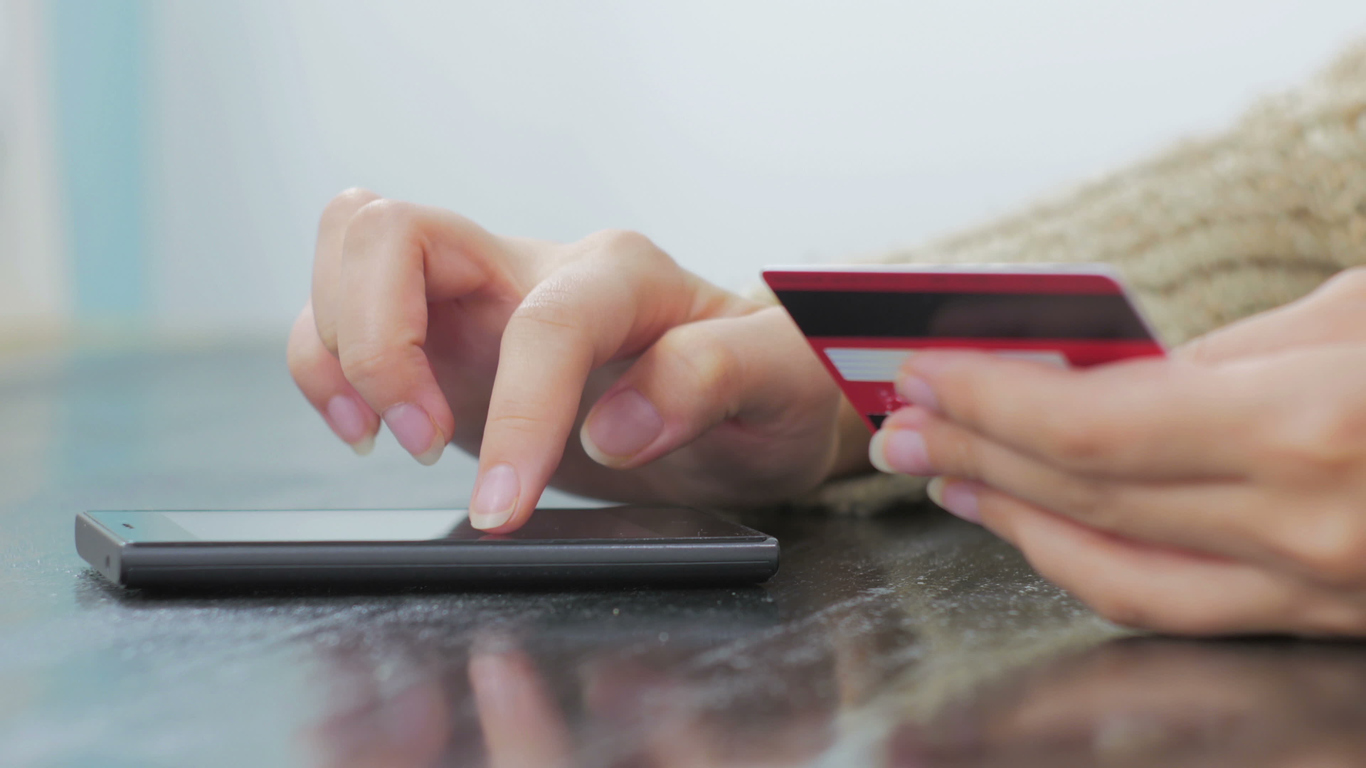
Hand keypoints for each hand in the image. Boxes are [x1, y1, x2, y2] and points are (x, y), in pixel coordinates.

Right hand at [287, 190, 868, 530]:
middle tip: (414, 441)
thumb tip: (614, 427)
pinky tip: (367, 428)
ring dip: (338, 347)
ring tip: (381, 437)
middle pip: (394, 230)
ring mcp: (481, 298)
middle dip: (377, 342)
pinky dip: (326, 365)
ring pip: (352, 250)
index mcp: (622, 274)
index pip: (544, 322)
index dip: (515, 414)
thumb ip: (713, 380)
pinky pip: (345, 313)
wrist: (750, 396)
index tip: (505, 507)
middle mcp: (536, 270)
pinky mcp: (445, 339)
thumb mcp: (782, 383)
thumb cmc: (767, 385)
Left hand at [869, 267, 1365, 635]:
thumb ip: (1229, 349)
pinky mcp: (1319, 618)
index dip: (989, 401)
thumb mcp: (1360, 318)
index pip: (1091, 425)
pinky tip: (1037, 531)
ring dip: (1012, 520)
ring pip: (1114, 569)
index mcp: (1304, 428)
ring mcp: (1311, 589)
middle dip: (973, 451)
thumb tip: (1109, 373)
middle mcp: (1299, 526)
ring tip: (944, 477)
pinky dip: (1086, 568)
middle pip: (1083, 494)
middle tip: (898, 428)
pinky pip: (1174, 607)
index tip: (920, 373)